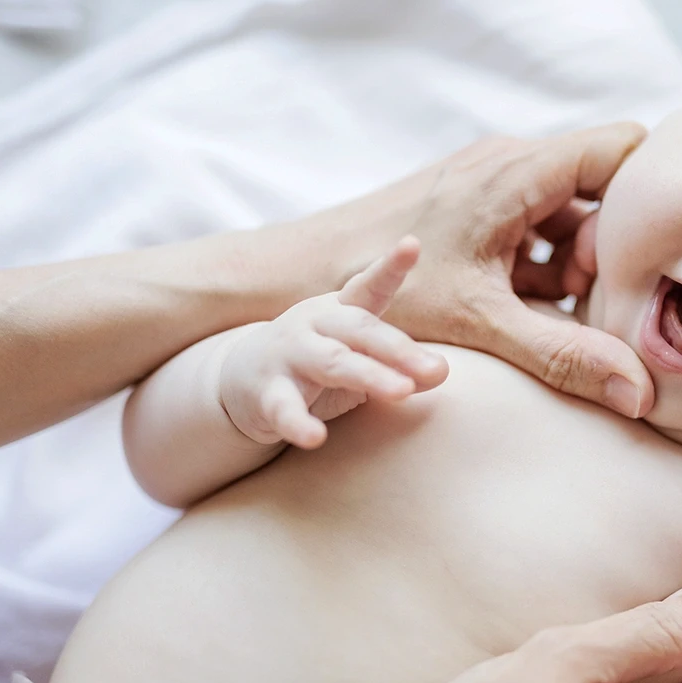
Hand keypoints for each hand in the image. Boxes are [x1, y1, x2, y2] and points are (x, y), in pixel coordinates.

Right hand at [218, 238, 447, 447]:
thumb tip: (441, 371)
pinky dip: (298, 423)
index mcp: (339, 311)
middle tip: (436, 369)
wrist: (240, 380)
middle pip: (359, 330)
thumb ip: (400, 364)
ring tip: (403, 391)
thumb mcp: (359, 359)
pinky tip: (315, 437)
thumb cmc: (317, 364)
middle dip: (399, 349)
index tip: (411, 244)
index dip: (390, 267)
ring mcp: (288, 356)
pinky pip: (284, 408)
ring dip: (369, 375)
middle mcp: (313, 325)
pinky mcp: (267, 394)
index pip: (368, 287)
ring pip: (331, 363)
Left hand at [277, 123, 654, 417]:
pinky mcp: (476, 206)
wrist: (302, 273)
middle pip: (601, 183)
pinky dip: (541, 264)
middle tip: (582, 296)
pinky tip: (518, 305)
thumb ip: (565, 356)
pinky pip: (535, 224)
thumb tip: (636, 392)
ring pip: (569, 209)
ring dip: (573, 260)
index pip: (624, 146)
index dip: (642, 198)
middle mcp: (511, 162)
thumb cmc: (384, 287)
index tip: (628, 258)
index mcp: (520, 170)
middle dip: (605, 244)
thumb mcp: (484, 324)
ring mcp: (492, 181)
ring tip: (546, 307)